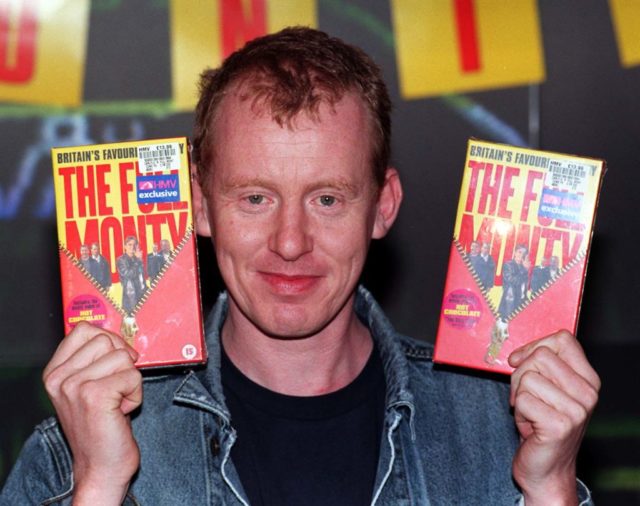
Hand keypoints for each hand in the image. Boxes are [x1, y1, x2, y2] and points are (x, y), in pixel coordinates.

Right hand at [43, 322, 142, 504]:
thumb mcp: (90, 386)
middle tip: (115, 391)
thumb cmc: (102, 425)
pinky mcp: (94, 395)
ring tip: (117, 402)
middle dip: (122, 364)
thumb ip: (96, 359)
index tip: (112, 364)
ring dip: (130, 380)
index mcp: (55, 371)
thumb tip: (119, 336)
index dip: (109, 342)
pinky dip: (136, 394)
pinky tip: (122, 411)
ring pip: (123, 356)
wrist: (101, 466)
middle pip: (108, 340)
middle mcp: (59, 377)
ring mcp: (74, 386)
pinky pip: (133, 375)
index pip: (85, 329)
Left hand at [508, 330, 599, 504]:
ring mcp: (577, 410)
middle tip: (525, 397)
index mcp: (588, 379)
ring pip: (527, 377)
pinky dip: (518, 412)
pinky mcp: (560, 425)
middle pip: (540, 356)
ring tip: (530, 414)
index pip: (562, 339)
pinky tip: (529, 426)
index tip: (521, 361)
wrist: (546, 468)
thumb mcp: (546, 388)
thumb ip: (540, 365)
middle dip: (520, 374)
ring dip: (518, 396)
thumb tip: (517, 354)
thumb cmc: (541, 425)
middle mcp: (588, 393)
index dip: (534, 346)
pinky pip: (522, 399)